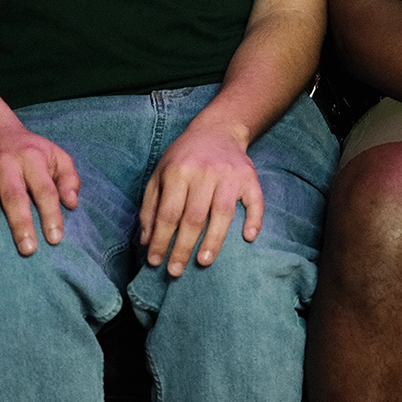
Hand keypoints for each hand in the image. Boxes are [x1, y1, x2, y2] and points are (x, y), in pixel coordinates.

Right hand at [0, 121, 81, 255]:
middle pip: (12, 195)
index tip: (55, 239)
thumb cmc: (30, 151)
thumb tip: (72, 204)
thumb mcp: (56, 155)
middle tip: (27, 250)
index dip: (51, 214)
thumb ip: (68, 178)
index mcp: (31, 158)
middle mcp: (3, 164)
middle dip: (20, 223)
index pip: (44, 188)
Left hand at [141, 119, 263, 275]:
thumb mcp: (160, 175)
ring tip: (204, 262)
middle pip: (194, 217)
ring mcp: (230, 175)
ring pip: (223, 213)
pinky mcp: (250, 177)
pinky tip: (249, 237)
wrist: (218, 130)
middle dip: (183, 247)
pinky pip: (255, 200)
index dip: (161, 240)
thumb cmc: (184, 157)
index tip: (155, 262)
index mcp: (179, 172)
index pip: (169, 213)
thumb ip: (151, 207)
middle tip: (176, 271)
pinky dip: (254, 219)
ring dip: (214, 240)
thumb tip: (147, 241)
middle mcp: (204, 173)